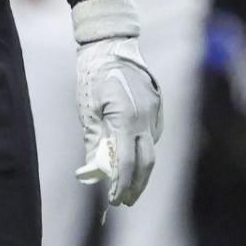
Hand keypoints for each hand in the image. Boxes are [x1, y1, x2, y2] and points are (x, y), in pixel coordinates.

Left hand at [71, 0, 162, 206]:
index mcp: (126, 118)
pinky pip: (153, 134)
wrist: (110, 44)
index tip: (114, 201)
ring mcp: (155, 111)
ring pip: (151, 148)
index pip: (128, 162)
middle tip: (124, 201)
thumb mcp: (87, 111)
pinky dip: (144, 148)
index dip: (121, 184)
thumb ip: (94, 142)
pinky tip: (133, 156)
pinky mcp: (158, 105)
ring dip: (141, 168)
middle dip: (137, 185)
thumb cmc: (93, 76)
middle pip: (147, 162)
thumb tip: (93, 171)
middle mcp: (145, 117)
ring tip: (127, 183)